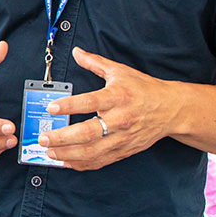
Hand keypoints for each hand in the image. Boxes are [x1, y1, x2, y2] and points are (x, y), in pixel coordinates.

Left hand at [38, 48, 181, 170]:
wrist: (171, 109)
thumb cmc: (144, 89)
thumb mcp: (120, 71)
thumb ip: (95, 62)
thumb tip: (77, 52)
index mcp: (118, 97)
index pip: (90, 102)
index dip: (70, 106)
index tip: (51, 107)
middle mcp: (120, 119)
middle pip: (89, 132)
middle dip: (63, 137)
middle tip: (44, 138)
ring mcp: (122, 138)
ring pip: (93, 151)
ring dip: (69, 154)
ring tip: (50, 152)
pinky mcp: (124, 150)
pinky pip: (101, 161)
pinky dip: (82, 164)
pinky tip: (66, 161)